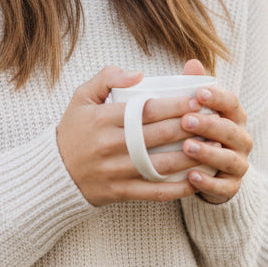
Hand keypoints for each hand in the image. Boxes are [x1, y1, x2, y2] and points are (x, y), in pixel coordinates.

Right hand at [56, 64, 210, 206]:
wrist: (54, 173)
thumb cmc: (73, 130)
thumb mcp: (81, 97)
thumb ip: (107, 77)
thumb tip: (139, 74)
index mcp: (103, 119)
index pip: (148, 109)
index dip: (177, 105)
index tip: (198, 100)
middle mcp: (110, 145)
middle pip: (160, 135)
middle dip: (191, 127)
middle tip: (214, 121)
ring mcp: (116, 170)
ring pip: (162, 164)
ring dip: (192, 157)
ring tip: (213, 148)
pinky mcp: (120, 191)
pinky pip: (155, 191)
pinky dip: (178, 188)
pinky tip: (196, 180)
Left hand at [178, 59, 251, 204]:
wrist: (209, 172)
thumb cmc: (199, 133)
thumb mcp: (196, 111)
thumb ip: (194, 88)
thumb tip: (192, 62)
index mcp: (234, 117)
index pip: (232, 103)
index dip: (218, 98)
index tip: (199, 93)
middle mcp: (241, 140)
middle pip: (230, 130)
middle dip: (209, 125)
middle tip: (185, 120)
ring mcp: (239, 164)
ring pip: (229, 159)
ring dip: (209, 152)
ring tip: (187, 147)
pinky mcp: (231, 187)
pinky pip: (223, 187)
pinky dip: (208, 182)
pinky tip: (191, 176)